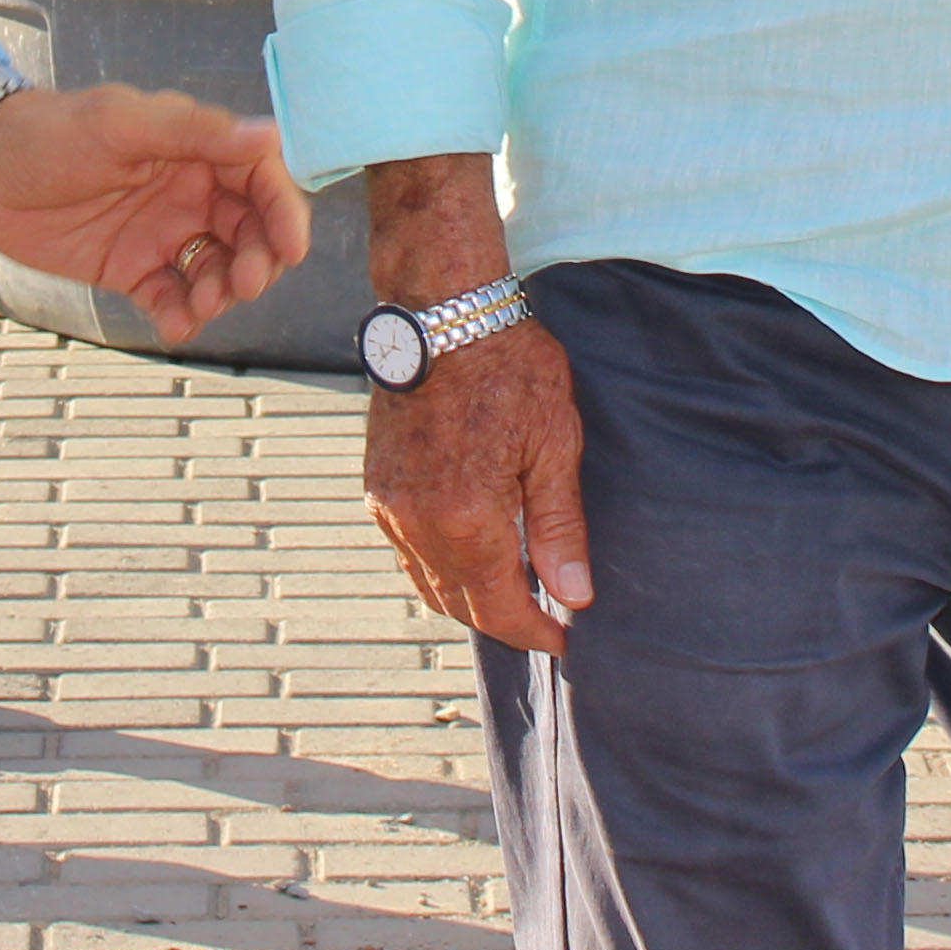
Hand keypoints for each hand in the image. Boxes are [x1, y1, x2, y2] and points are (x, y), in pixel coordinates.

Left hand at [0, 81, 309, 344]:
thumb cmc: (50, 132)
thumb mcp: (119, 123)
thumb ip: (193, 131)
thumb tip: (267, 137)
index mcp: (194, 147)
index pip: (260, 178)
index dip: (283, 212)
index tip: (291, 248)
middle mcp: (188, 191)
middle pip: (249, 231)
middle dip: (258, 260)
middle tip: (244, 283)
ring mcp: (161, 233)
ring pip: (216, 269)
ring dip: (222, 291)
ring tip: (202, 304)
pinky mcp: (131, 269)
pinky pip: (171, 296)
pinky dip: (182, 315)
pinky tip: (177, 324)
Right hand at [358, 152, 590, 653]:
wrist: (443, 310)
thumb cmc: (509, 366)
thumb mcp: (555, 444)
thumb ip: (560, 527)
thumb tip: (573, 596)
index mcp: (468, 519)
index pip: (501, 610)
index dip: (538, 634)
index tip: (567, 639)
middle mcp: (419, 523)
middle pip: (461, 606)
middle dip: (505, 621)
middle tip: (545, 619)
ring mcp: (390, 506)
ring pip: (428, 584)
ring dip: (469, 598)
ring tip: (513, 591)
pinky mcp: (376, 485)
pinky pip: (407, 551)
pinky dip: (439, 568)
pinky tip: (472, 554)